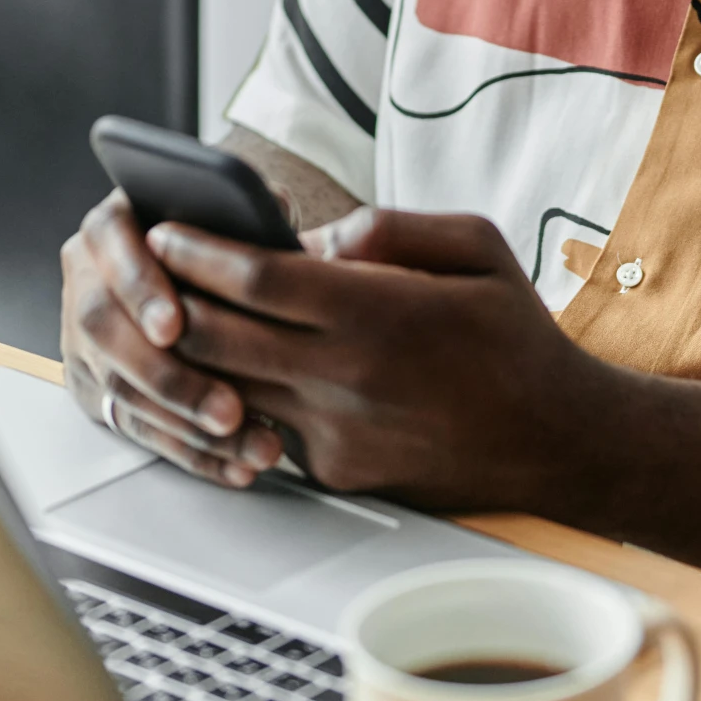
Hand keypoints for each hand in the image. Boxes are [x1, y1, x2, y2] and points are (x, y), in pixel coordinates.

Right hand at [60, 189, 285, 485]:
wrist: (188, 268)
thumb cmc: (215, 231)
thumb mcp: (229, 203)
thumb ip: (243, 206)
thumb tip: (272, 215)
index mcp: (113, 225)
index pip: (111, 249)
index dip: (141, 290)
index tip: (175, 326)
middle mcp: (88, 280)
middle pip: (107, 332)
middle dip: (169, 376)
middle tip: (227, 408)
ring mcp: (86, 341)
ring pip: (124, 389)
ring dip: (189, 424)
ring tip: (250, 441)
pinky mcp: (98, 391)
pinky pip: (139, 430)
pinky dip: (191, 452)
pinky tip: (234, 465)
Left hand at [147, 206, 606, 508]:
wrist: (555, 440)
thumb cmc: (515, 332)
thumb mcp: (475, 244)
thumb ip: (388, 228)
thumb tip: (313, 238)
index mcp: (380, 313)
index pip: (260, 279)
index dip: (201, 251)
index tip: (167, 228)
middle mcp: (348, 378)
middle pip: (224, 337)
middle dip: (172, 298)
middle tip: (145, 266)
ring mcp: (337, 433)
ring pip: (232, 386)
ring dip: (195, 349)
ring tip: (171, 310)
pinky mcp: (336, 472)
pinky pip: (269, 422)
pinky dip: (243, 391)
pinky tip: (233, 361)